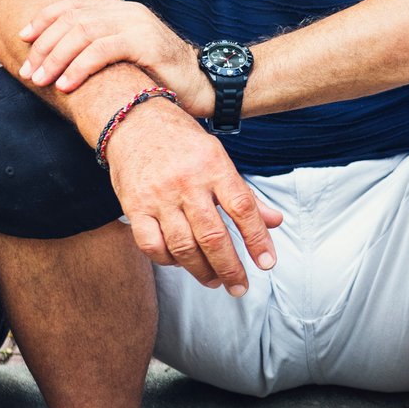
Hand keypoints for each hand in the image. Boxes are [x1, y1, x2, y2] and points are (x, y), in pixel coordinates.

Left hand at [19, 0, 214, 114]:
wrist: (202, 84)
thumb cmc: (162, 73)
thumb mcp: (131, 48)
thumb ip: (109, 30)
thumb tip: (93, 3)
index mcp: (120, 9)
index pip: (74, 5)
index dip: (45, 19)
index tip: (22, 37)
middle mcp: (127, 11)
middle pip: (73, 19)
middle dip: (44, 46)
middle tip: (28, 71)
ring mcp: (137, 24)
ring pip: (83, 33)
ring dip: (56, 58)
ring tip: (42, 80)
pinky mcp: (145, 43)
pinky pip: (103, 50)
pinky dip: (80, 67)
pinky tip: (67, 85)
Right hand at [104, 103, 280, 294]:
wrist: (133, 121)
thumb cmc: (181, 141)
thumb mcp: (218, 158)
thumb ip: (246, 194)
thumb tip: (276, 221)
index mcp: (214, 166)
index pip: (243, 209)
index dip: (258, 239)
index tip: (266, 263)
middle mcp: (187, 182)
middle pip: (213, 236)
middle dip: (230, 268)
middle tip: (240, 286)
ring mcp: (159, 196)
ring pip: (183, 246)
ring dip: (202, 271)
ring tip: (214, 281)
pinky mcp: (134, 206)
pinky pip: (152, 245)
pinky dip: (167, 261)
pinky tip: (179, 263)